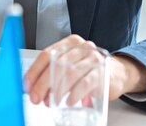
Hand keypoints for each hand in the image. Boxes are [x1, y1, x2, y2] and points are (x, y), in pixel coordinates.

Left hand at [24, 35, 145, 104]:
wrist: (118, 73)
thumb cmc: (89, 70)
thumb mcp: (70, 66)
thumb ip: (53, 73)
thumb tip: (32, 88)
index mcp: (69, 43)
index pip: (46, 54)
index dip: (34, 71)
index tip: (27, 85)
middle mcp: (81, 47)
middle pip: (56, 64)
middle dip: (43, 83)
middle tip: (36, 98)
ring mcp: (93, 58)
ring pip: (69, 73)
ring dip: (57, 90)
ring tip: (51, 102)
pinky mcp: (103, 72)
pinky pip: (86, 82)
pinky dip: (75, 94)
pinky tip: (69, 101)